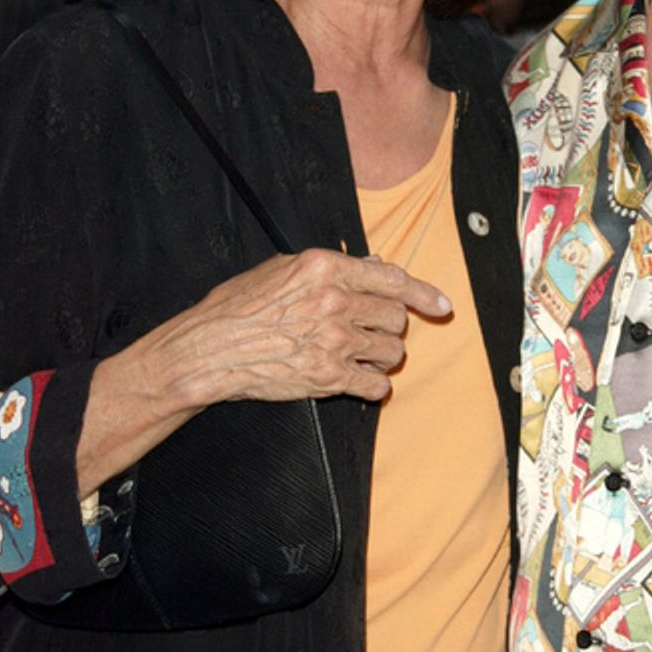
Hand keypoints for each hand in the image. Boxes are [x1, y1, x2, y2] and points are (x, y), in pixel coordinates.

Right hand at [172, 249, 449, 405]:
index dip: (424, 293)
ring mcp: (334, 340)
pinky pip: (376, 385)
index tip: (442, 306)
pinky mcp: (328, 377)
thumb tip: (373, 265)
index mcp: (325, 268)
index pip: (392, 278)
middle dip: (389, 326)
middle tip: (370, 332)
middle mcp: (335, 301)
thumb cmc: (238, 306)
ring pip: (391, 351)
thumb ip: (332, 268)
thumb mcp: (282, 269)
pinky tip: (358, 382)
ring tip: (360, 355)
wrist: (209, 350)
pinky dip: (372, 386)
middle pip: (396, 317)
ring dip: (382, 355)